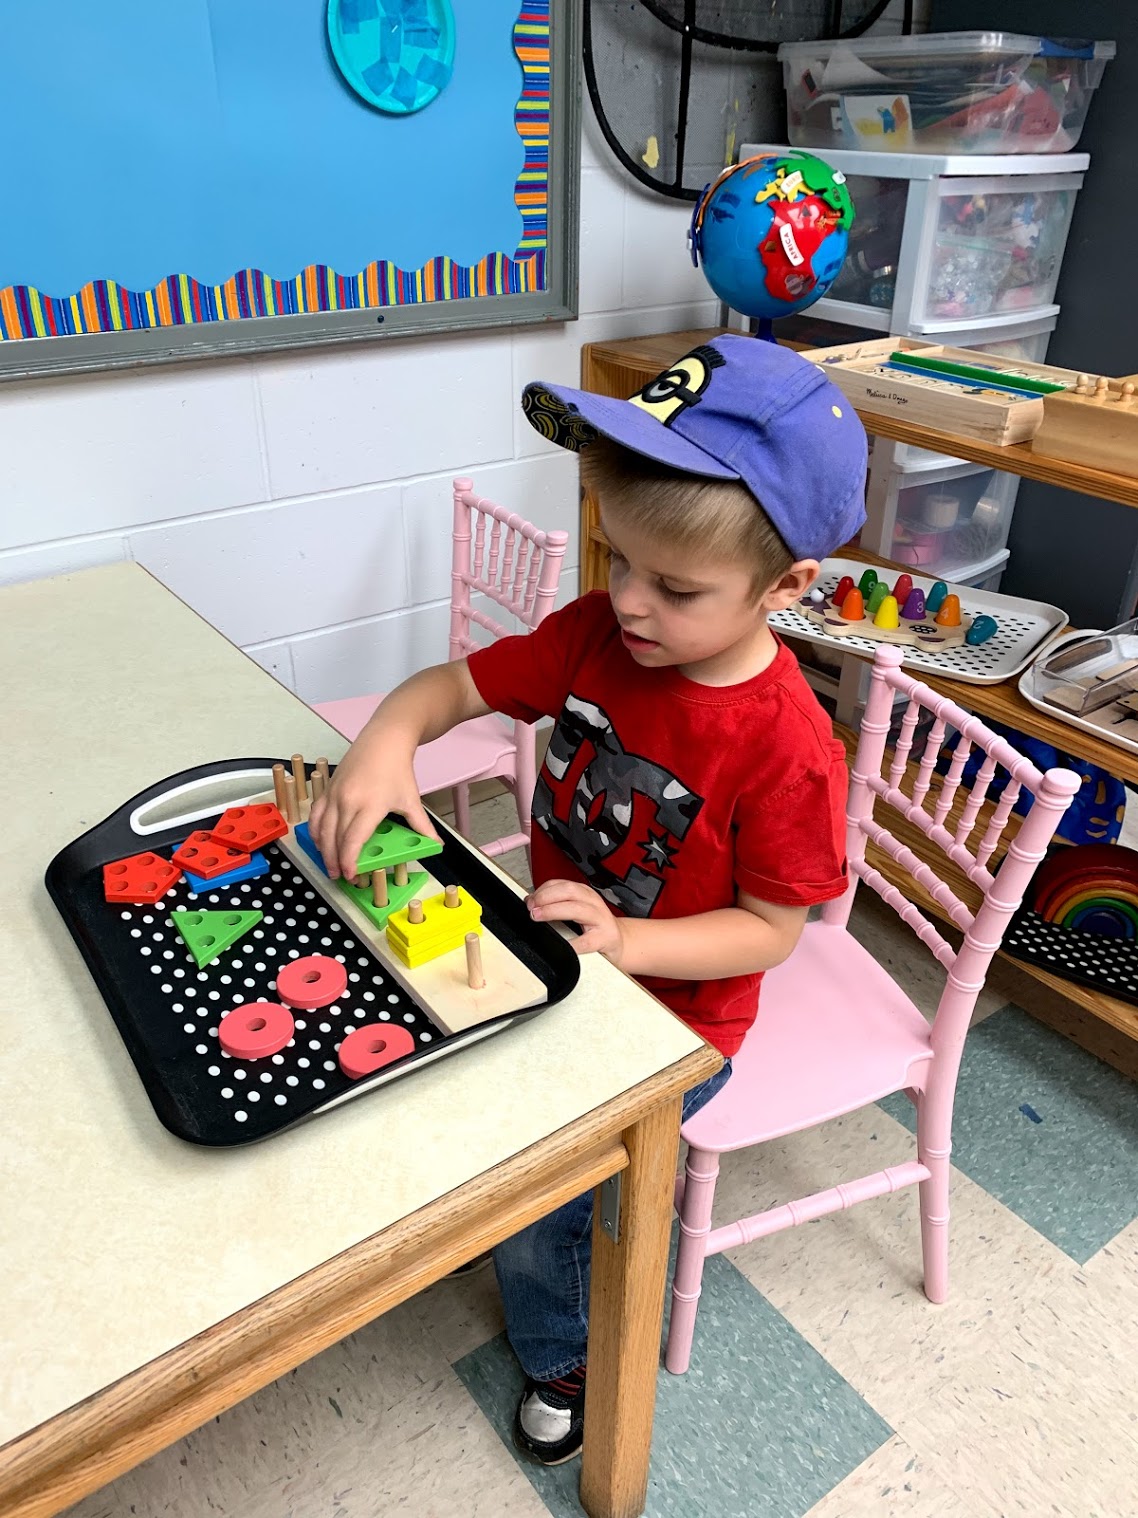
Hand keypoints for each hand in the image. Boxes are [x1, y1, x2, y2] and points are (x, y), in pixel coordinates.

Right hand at [308, 736, 437, 880]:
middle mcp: (347, 800)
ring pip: (321, 828)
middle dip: (335, 861)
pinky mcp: (328, 788)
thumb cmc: (397, 769)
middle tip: (340, 876)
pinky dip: (315, 831)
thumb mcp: (411, 800)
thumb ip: (422, 826)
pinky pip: (315, 815)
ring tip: (329, 865)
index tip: (351, 874)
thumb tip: (436, 844)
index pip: (353, 840)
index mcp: (370, 806)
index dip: (349, 861)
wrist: (384, 741)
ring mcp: (334, 794)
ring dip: (323, 850)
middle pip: (335, 838)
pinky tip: (320, 842)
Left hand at [526, 879, 624, 963]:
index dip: (542, 890)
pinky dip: (572, 943)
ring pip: (576, 909)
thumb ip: (558, 904)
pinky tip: (561, 944)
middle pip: (569, 891)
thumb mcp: (578, 909)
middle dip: (546, 897)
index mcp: (585, 893)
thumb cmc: (595, 925)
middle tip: (531, 908)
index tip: (529, 899)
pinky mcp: (605, 938)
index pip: (561, 884)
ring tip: (538, 916)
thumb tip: (531, 902)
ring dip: (553, 911)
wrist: (619, 941)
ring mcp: (600, 919)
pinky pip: (586, 941)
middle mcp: (593, 902)